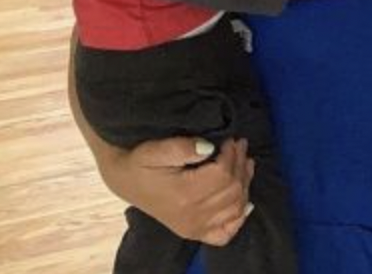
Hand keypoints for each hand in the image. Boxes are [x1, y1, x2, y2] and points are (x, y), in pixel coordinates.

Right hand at [99, 135, 254, 245]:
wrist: (126, 181)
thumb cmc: (140, 163)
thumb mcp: (154, 149)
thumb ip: (182, 147)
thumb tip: (209, 147)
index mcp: (183, 195)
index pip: (223, 174)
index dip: (231, 153)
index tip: (230, 138)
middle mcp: (192, 217)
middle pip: (232, 189)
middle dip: (239, 163)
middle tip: (239, 144)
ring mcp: (195, 228)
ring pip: (235, 207)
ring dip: (245, 183)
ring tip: (245, 162)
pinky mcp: (195, 233)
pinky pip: (226, 233)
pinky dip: (239, 218)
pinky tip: (245, 202)